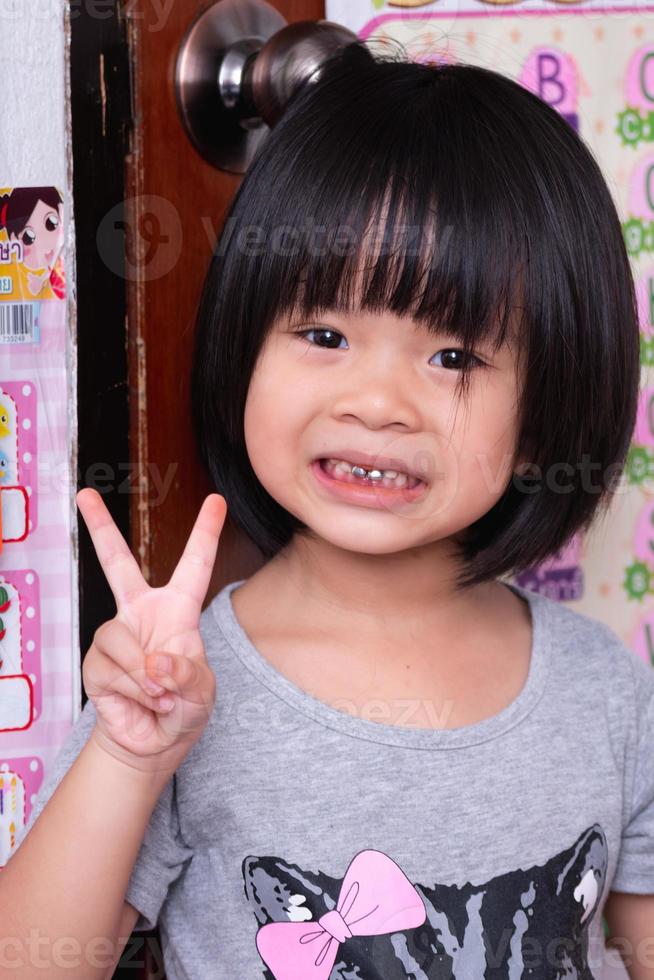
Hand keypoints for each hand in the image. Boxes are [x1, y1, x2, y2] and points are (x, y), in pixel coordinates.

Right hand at [76, 488, 226, 772]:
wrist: (154, 744)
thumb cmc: (185, 708)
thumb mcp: (201, 691)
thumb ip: (186, 673)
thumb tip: (153, 661)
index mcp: (178, 610)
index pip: (195, 566)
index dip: (206, 532)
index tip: (216, 500)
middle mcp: (142, 614)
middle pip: (116, 563)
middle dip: (99, 527)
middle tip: (84, 494)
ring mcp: (116, 635)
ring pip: (122, 639)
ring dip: (146, 676)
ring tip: (159, 695)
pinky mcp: (96, 662)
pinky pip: (112, 667)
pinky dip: (133, 690)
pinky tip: (143, 701)